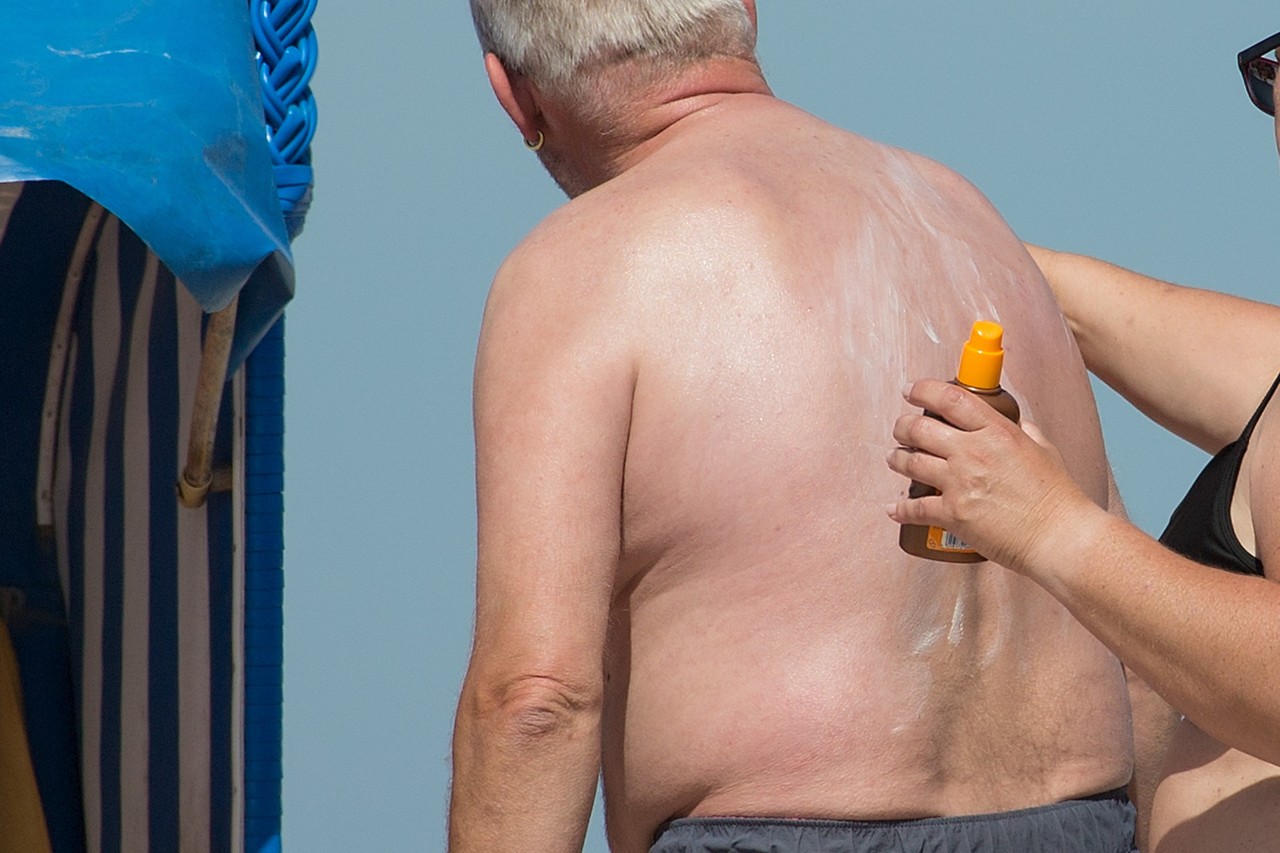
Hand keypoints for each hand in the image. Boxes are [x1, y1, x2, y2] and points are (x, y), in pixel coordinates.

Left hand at [885, 379, 1092, 574]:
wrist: (1059, 538)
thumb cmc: (1057, 498)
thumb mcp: (1044, 450)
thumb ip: (1024, 431)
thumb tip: (1014, 421)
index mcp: (998, 432)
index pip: (951, 399)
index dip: (924, 390)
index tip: (911, 390)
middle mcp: (974, 453)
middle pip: (920, 428)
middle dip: (903, 426)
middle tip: (901, 429)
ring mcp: (960, 483)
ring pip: (910, 462)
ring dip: (897, 459)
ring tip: (895, 458)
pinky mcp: (953, 513)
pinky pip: (914, 507)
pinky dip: (900, 507)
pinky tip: (893, 507)